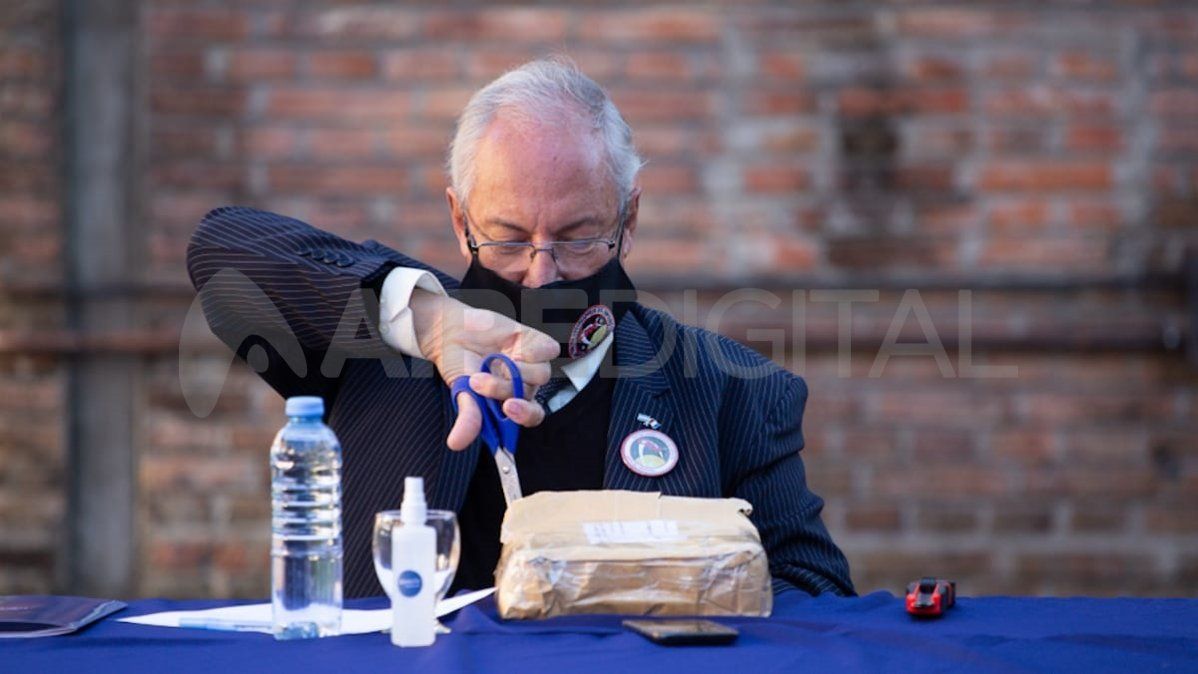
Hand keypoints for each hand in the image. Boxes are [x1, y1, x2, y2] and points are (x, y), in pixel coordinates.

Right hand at [410, 289, 558, 449]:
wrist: (453, 332)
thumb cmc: (460, 365)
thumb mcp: (461, 393)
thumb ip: (467, 417)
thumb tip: (456, 444)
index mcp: (512, 402)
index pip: (531, 416)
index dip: (525, 415)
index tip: (508, 409)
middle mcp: (524, 384)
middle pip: (530, 394)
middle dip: (506, 390)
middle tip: (481, 383)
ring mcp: (531, 363)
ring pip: (540, 374)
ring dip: (515, 370)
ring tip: (489, 361)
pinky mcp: (534, 342)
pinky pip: (550, 350)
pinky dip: (537, 351)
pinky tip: (518, 349)